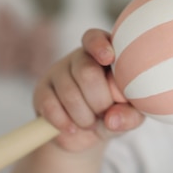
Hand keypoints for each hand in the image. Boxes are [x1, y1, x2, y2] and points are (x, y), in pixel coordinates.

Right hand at [33, 29, 143, 151]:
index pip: (95, 38)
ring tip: (91, 123)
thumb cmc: (114, 114)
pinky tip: (72, 128)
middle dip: (100, 101)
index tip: (108, 59)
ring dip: (84, 117)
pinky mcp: (41, 91)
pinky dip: (64, 122)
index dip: (100, 46)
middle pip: (87, 72)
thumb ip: (130, 116)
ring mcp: (58, 72)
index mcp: (105, 54)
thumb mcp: (130, 116)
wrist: (85, 134)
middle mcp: (80, 58)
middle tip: (104, 113)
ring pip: (69, 93)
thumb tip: (112, 119)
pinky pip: (50, 106)